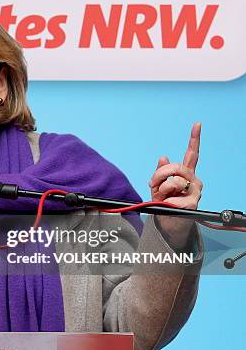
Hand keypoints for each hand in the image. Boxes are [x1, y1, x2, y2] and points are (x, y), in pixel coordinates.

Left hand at [148, 123, 202, 246]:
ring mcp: (195, 192)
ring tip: (162, 197)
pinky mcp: (192, 203)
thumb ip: (160, 173)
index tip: (197, 124)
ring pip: (174, 181)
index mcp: (186, 174)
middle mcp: (194, 180)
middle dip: (160, 174)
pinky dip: (165, 200)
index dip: (194, 139)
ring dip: (161, 189)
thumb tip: (163, 157)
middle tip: (153, 184)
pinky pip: (173, 196)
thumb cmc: (164, 204)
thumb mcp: (158, 186)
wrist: (168, 225)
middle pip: (176, 167)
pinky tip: (169, 205)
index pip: (191, 154)